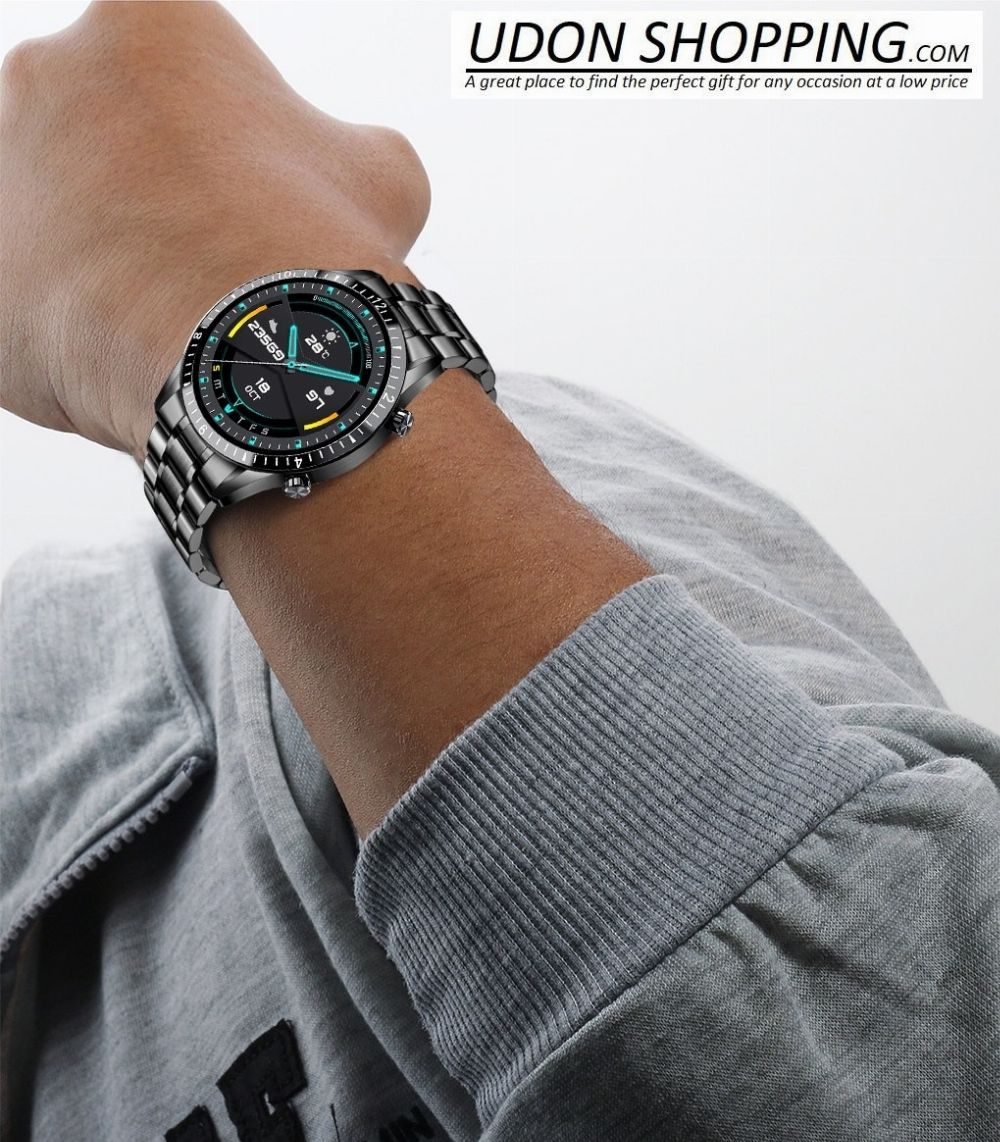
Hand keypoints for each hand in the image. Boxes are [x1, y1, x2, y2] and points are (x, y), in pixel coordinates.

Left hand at [0, 1, 428, 457]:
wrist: (259, 358)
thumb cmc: (315, 251)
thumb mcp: (381, 175)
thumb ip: (340, 151)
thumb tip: (341, 175)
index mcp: (147, 23)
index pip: (173, 71)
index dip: (222, 136)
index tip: (247, 188)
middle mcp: (46, 77)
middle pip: (96, 135)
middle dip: (145, 190)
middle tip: (206, 256)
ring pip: (52, 220)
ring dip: (99, 257)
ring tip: (170, 315)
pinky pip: (28, 309)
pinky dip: (76, 335)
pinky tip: (138, 359)